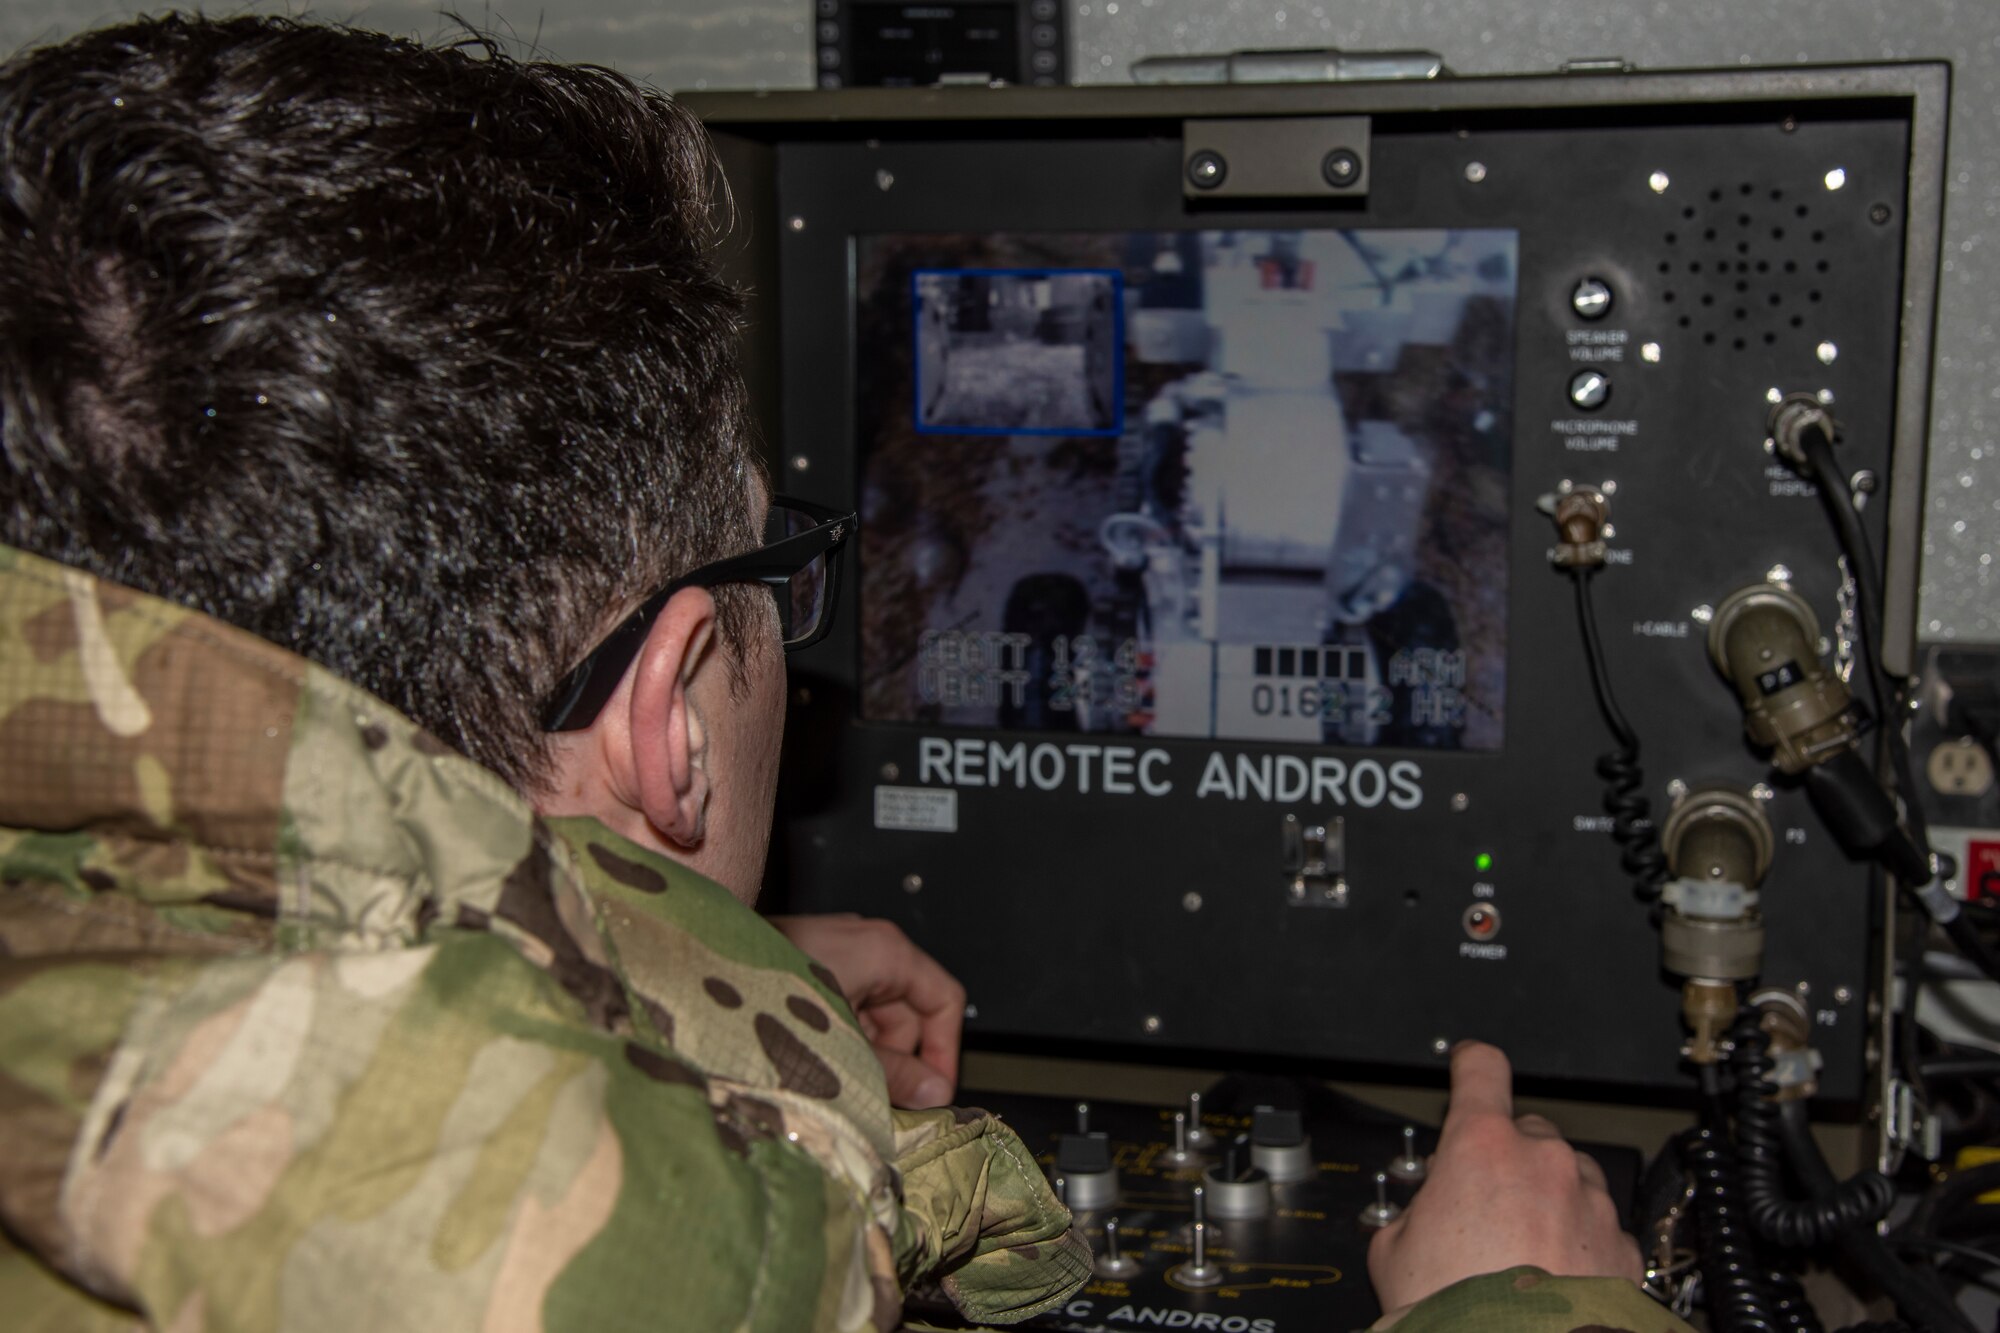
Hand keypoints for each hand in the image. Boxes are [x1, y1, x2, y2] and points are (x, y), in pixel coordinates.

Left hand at [768, 913, 965, 1108]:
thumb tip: (932, 1094)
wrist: (695, 972)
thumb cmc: (773, 997)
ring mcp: (832, 955)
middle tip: (883, 1105)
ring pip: (871, 1017)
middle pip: (907, 1013)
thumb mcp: (846, 1045)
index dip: (945, 1050)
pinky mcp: (803, 969)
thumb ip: (893, 1072)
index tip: (935, 1092)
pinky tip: (817, 1072)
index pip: (944, 999)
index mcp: (886, 952)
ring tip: (840, 1090)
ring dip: (866, 1058)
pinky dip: (839, 1043)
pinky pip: (841, 1010)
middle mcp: (864, 945)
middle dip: (899, 1062)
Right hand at [1367, 1042, 1641, 1320]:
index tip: (1471, 1063)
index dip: (1471, 1062)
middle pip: (1526, 1133)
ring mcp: (1590, 1201)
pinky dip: (1580, 1241)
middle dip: (1505, 1160)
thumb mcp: (1393, 1251)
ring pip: (1569, 1176)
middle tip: (1481, 1206)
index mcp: (1482, 1145)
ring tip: (1521, 1249)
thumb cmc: (1455, 1308)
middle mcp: (1544, 1161)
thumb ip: (1409, 1213)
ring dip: (1548, 1198)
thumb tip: (1414, 1220)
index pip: (1481, 1071)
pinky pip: (1600, 1226)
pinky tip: (1554, 1274)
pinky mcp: (1622, 1246)